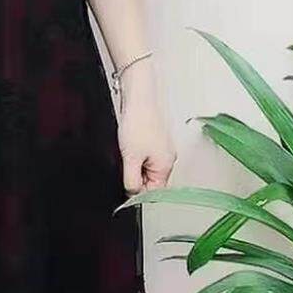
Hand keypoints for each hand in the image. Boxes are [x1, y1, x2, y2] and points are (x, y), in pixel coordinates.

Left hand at [116, 60, 176, 194]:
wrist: (138, 99)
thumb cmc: (139, 123)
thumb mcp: (131, 158)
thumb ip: (132, 180)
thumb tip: (132, 194)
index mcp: (166, 166)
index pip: (154, 192)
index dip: (138, 193)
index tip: (125, 188)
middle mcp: (167, 159)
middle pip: (151, 181)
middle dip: (135, 177)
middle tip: (125, 165)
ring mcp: (162, 149)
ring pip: (146, 168)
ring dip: (134, 166)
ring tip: (127, 153)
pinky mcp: (154, 140)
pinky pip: (145, 156)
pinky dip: (135, 155)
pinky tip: (128, 147)